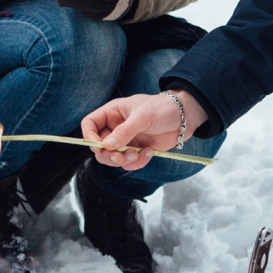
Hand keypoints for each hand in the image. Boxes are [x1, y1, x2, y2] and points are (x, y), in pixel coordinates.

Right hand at [80, 90, 207, 170]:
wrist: (183, 118)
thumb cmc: (161, 109)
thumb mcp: (142, 117)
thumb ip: (124, 132)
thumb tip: (107, 146)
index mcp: (112, 113)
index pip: (90, 125)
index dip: (89, 137)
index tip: (100, 147)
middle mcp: (115, 127)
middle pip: (98, 146)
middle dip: (108, 155)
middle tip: (120, 157)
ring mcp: (126, 140)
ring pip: (113, 158)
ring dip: (124, 160)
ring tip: (139, 153)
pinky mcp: (136, 150)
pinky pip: (129, 163)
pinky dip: (137, 162)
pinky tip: (149, 152)